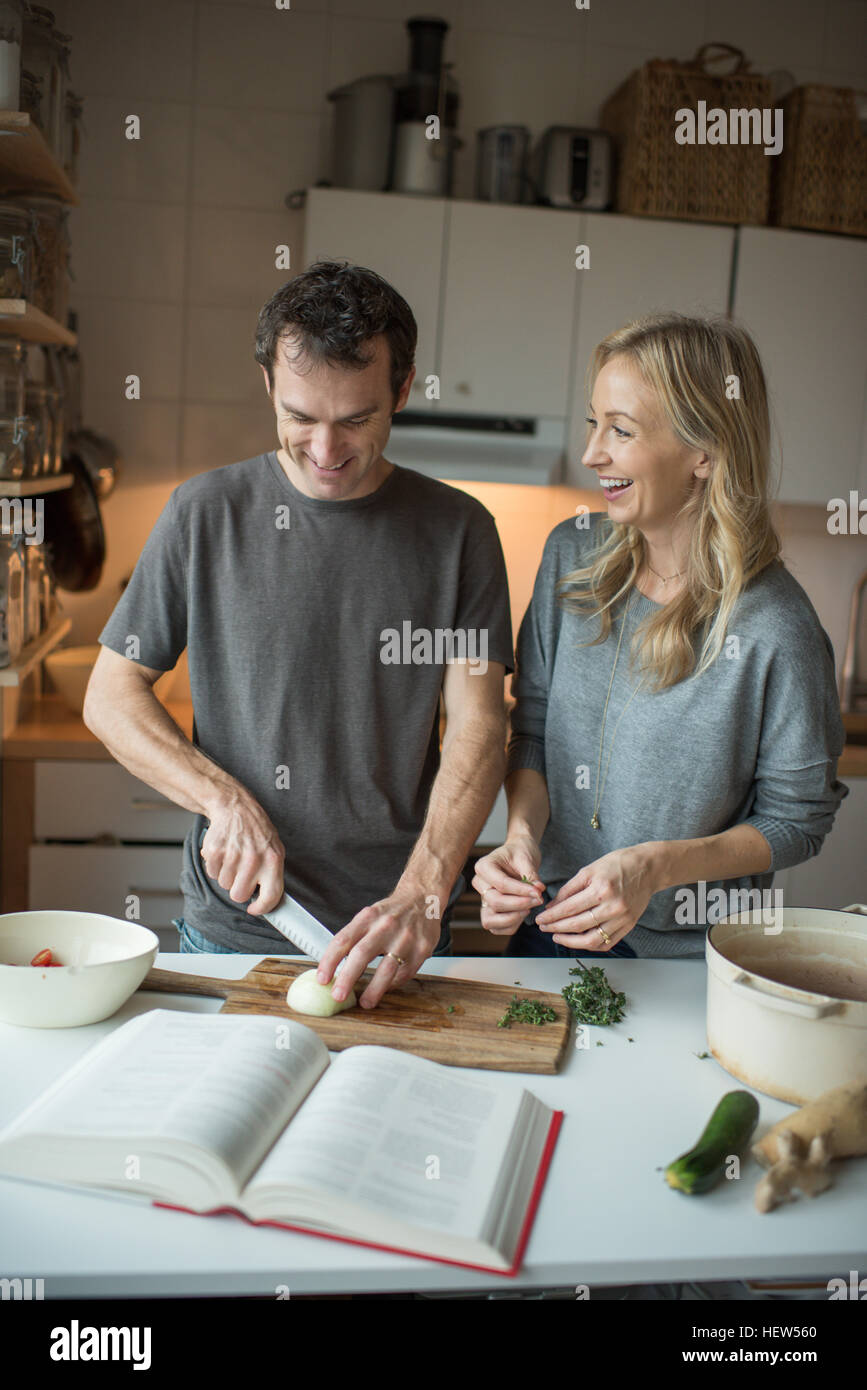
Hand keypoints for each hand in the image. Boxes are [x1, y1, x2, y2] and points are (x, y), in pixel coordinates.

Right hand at [200, 789, 284, 915]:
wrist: (235, 807)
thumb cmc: (256, 831)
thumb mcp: (274, 849)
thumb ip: (272, 875)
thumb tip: (269, 901)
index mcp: (273, 860)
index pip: (271, 896)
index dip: (261, 908)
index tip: (254, 909)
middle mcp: (254, 859)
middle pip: (239, 896)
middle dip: (238, 889)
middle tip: (241, 874)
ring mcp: (233, 855)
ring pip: (224, 885)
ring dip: (227, 875)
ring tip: (233, 857)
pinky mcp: (215, 852)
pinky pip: (212, 873)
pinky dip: (216, 867)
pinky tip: (224, 852)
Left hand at [315, 882, 442, 1009]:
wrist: (424, 899)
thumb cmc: (392, 912)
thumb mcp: (370, 916)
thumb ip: (354, 937)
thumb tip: (334, 967)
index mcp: (368, 917)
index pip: (343, 940)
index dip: (329, 961)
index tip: (323, 979)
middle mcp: (386, 926)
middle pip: (362, 954)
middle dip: (347, 978)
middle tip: (338, 995)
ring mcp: (405, 938)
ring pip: (387, 968)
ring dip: (374, 989)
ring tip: (365, 1002)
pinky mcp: (422, 949)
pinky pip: (405, 973)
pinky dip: (394, 983)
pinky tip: (386, 987)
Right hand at [472, 835, 545, 935]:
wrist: (517, 855)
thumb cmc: (520, 853)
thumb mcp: (526, 857)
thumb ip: (531, 875)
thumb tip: (538, 890)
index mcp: (483, 866)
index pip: (501, 884)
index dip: (521, 891)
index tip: (539, 892)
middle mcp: (479, 884)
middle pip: (495, 902)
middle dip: (520, 904)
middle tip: (539, 899)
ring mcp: (483, 899)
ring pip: (490, 920)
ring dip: (513, 918)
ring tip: (530, 907)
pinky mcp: (489, 911)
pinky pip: (496, 927)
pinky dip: (512, 925)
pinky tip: (524, 912)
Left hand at [535, 844, 659, 949]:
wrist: (648, 868)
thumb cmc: (617, 864)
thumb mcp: (589, 870)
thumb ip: (569, 890)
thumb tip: (552, 907)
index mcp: (601, 889)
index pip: (569, 909)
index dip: (552, 917)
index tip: (540, 920)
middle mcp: (613, 906)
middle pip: (578, 925)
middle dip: (556, 929)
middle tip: (543, 928)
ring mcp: (622, 918)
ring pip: (592, 940)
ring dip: (571, 942)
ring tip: (557, 937)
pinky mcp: (629, 926)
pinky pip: (606, 943)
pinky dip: (590, 945)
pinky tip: (578, 940)